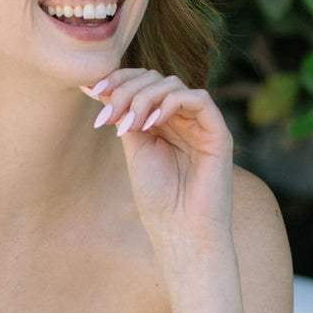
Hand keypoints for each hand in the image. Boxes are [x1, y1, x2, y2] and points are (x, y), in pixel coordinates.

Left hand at [81, 68, 233, 241]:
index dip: (119, 79)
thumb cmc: (158, 201)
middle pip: (156, 79)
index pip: (143, 83)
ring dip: (144, 98)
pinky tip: (151, 124)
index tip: (93, 90)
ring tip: (129, 125)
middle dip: (127, 90)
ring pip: (173, 85)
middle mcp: (182, 119)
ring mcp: (201, 125)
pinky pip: (199, 99)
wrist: (181, 234)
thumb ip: (125, 117)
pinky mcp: (219, 134)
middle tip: (109, 113)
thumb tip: (99, 86)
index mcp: (162, 123)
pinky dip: (171, 103)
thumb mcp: (134, 150)